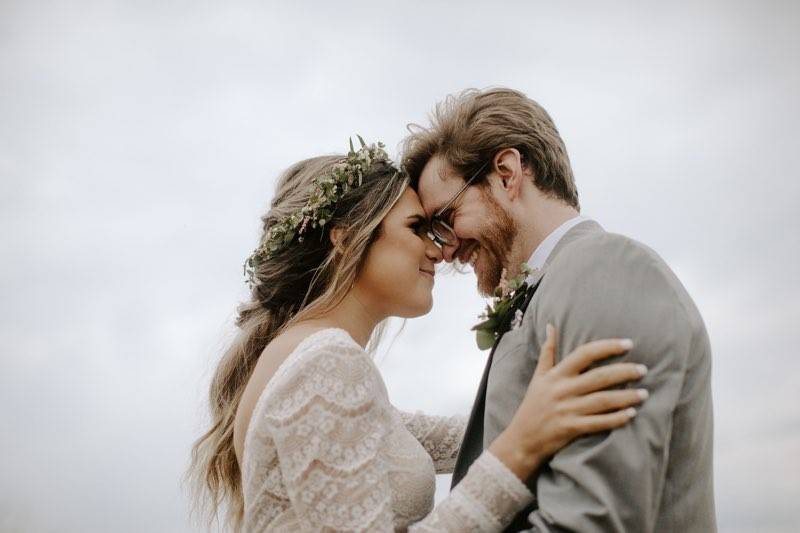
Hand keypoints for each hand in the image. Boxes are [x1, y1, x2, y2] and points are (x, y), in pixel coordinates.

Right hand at [489, 324, 647, 479]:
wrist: (522, 439)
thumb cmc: (532, 405)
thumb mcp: (538, 376)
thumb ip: (547, 351)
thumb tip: (551, 325)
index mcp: (556, 375)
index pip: (584, 354)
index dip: (607, 347)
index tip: (628, 344)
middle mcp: (562, 390)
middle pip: (598, 377)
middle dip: (624, 372)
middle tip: (643, 369)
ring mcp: (567, 410)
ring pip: (602, 401)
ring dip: (626, 397)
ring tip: (645, 393)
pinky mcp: (571, 429)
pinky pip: (598, 423)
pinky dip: (616, 418)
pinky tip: (631, 414)